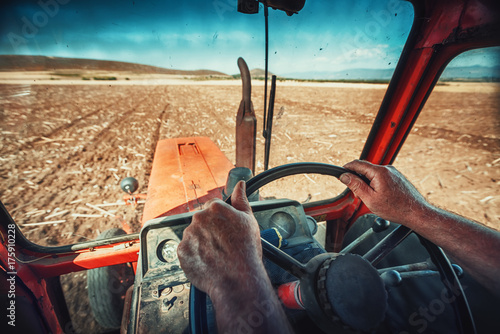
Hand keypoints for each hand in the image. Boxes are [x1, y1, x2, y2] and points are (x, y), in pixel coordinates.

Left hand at [177, 180, 263, 297]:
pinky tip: (208, 261)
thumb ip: (241, 200)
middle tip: (222, 245)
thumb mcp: (249, 221)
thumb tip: (240, 185)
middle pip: (201, 221)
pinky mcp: (182, 252)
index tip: (225, 231)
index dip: (220, 221)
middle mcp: (199, 218)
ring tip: (216, 255)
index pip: (212, 208)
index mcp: (214, 208)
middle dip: (210, 231)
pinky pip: (186, 250)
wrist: (237, 279)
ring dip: (201, 243)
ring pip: (193, 236)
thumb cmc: (246, 251)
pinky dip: (195, 255)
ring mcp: (188, 235)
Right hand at [340, 159, 430, 223]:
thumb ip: (356, 185)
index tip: (340, 173)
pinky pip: (381, 177)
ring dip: (367, 182)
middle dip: (357, 179)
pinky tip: (378, 196)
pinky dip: (375, 184)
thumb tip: (344, 176)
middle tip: (356, 193)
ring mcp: (393, 173)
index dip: (347, 168)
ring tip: (370, 198)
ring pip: (373, 174)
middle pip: (365, 169)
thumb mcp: (370, 199)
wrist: (416, 212)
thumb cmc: (396, 208)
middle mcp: (387, 169)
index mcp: (379, 172)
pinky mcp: (397, 177)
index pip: (357, 164)